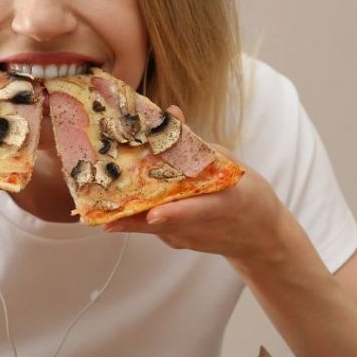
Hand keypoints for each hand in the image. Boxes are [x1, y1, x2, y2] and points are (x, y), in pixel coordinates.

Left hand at [103, 110, 291, 267]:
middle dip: (132, 217)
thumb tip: (171, 113)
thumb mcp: (230, 164)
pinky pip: (152, 228)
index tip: (153, 216)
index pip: (197, 211)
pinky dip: (136, 215)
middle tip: (100, 210)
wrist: (259, 237)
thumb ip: (196, 144)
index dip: (174, 214)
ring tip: (96, 205)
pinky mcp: (177, 243)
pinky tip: (116, 204)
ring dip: (126, 216)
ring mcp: (188, 239)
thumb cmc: (247, 194)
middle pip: (162, 224)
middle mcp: (203, 227)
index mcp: (225, 205)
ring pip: (151, 228)